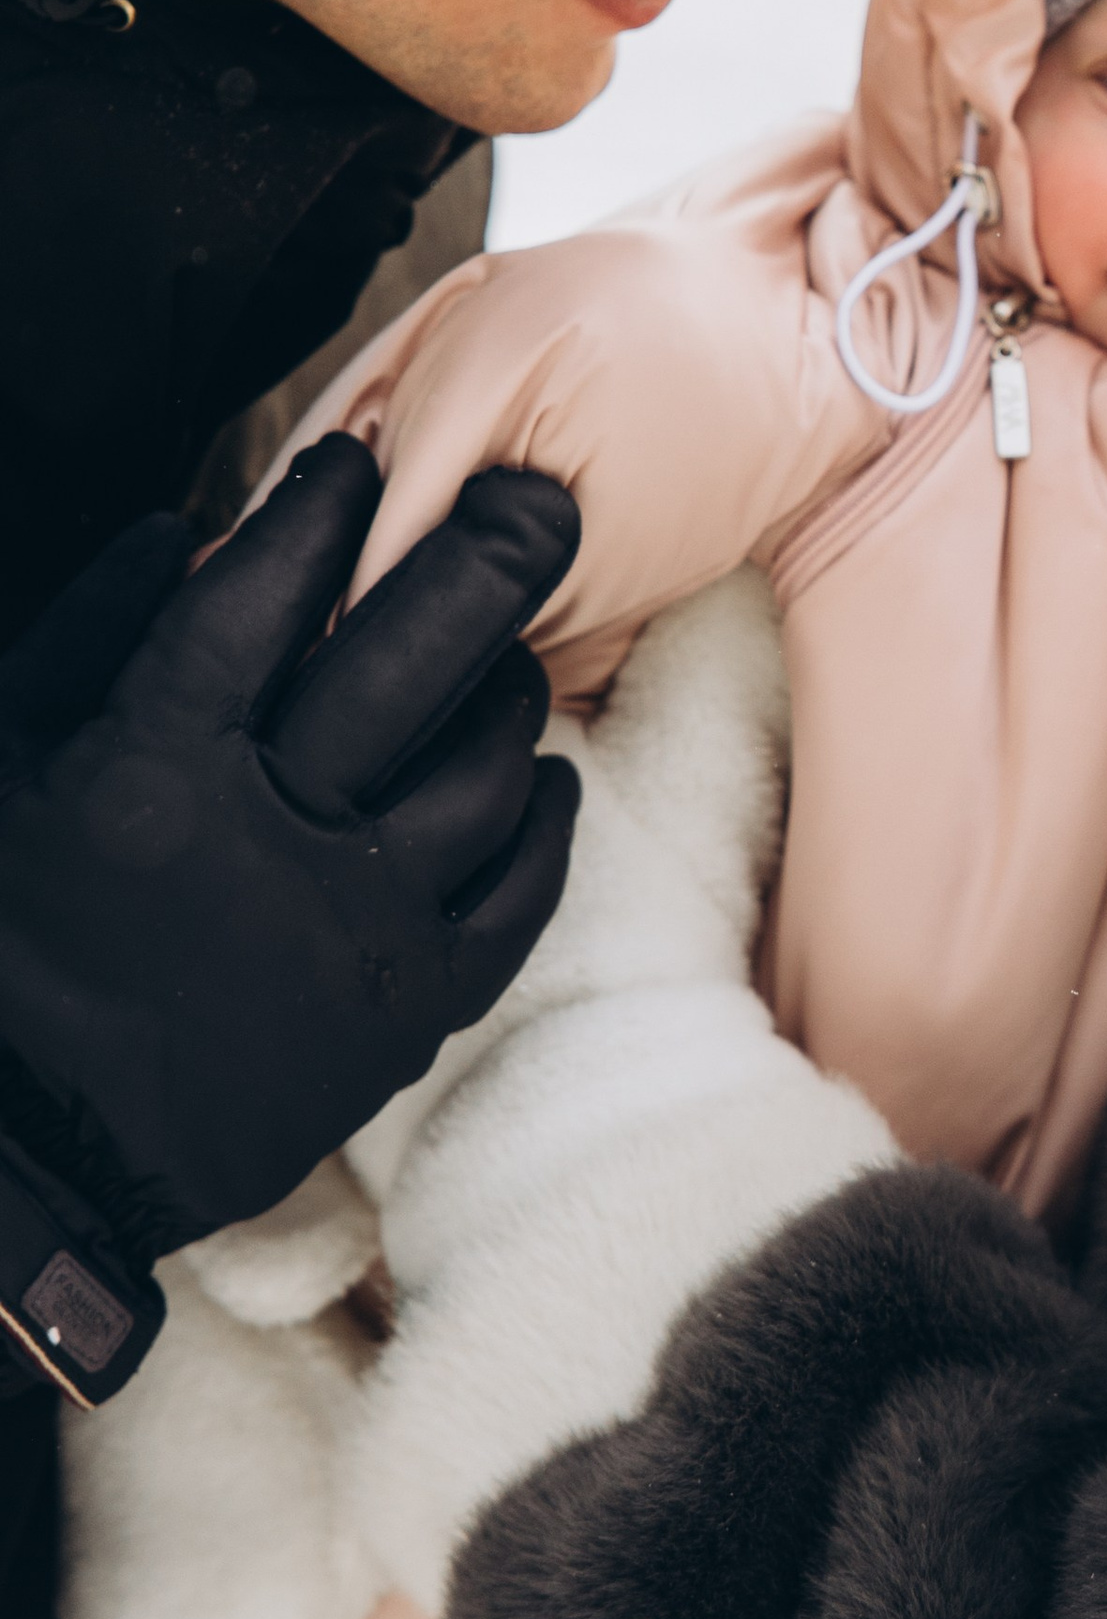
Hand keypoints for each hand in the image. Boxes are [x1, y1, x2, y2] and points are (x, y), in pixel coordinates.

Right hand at [0, 437, 580, 1372]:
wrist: (27, 1154)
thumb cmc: (2, 943)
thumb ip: (86, 635)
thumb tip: (182, 527)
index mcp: (149, 764)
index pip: (260, 595)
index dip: (320, 514)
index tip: (361, 464)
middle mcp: (269, 832)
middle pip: (413, 659)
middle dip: (488, 556)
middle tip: (534, 498)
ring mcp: (351, 928)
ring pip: (483, 772)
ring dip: (509, 694)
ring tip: (511, 656)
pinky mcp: (402, 1014)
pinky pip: (514, 899)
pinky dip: (540, 827)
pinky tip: (542, 782)